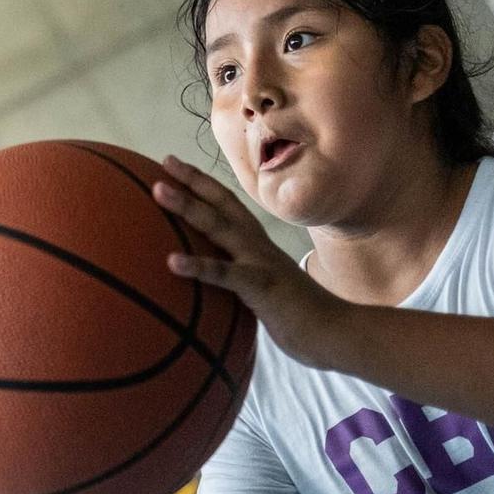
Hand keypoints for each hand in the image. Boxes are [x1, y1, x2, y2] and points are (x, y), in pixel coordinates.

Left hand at [152, 155, 356, 369]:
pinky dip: (198, 266)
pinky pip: (225, 274)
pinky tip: (171, 261)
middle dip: (193, 180)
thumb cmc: (296, 315)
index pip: (227, 205)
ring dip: (188, 206)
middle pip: (221, 204)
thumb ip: (240, 279)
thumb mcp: (263, 289)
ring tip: (158, 191)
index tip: (175, 165)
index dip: (203, 183)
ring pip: (219, 227)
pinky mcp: (261, 287)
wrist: (336, 332)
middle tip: (164, 162)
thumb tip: (215, 281)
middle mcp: (257, 245)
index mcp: (257, 244)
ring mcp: (260, 262)